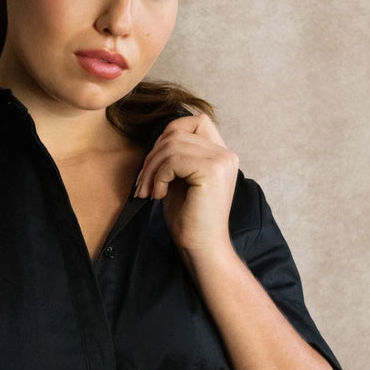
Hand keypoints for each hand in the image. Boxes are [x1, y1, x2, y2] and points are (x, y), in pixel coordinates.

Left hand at [135, 114, 239, 257]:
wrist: (202, 248)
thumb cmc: (189, 219)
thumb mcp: (179, 180)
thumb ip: (175, 156)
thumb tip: (158, 139)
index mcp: (221, 154)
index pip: (195, 121)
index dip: (169, 134)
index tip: (155, 165)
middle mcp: (226, 153)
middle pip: (177, 132)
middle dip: (152, 157)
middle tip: (143, 184)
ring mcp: (221, 160)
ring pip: (172, 145)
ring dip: (152, 169)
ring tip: (148, 192)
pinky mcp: (212, 170)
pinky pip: (174, 160)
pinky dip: (159, 176)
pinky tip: (159, 195)